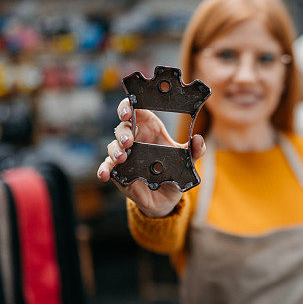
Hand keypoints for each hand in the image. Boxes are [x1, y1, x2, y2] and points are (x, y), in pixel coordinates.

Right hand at [96, 98, 205, 217]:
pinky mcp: (118, 171)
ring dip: (116, 149)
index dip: (129, 105)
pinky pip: (108, 167)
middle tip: (128, 140)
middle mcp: (135, 139)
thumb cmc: (174, 173)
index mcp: (150, 129)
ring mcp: (125, 155)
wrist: (166, 198)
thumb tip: (198, 139)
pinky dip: (104, 169)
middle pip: (123, 126)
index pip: (137, 110)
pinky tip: (104, 174)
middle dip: (123, 131)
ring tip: (123, 156)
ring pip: (114, 146)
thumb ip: (194, 151)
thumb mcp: (187, 162)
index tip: (129, 108)